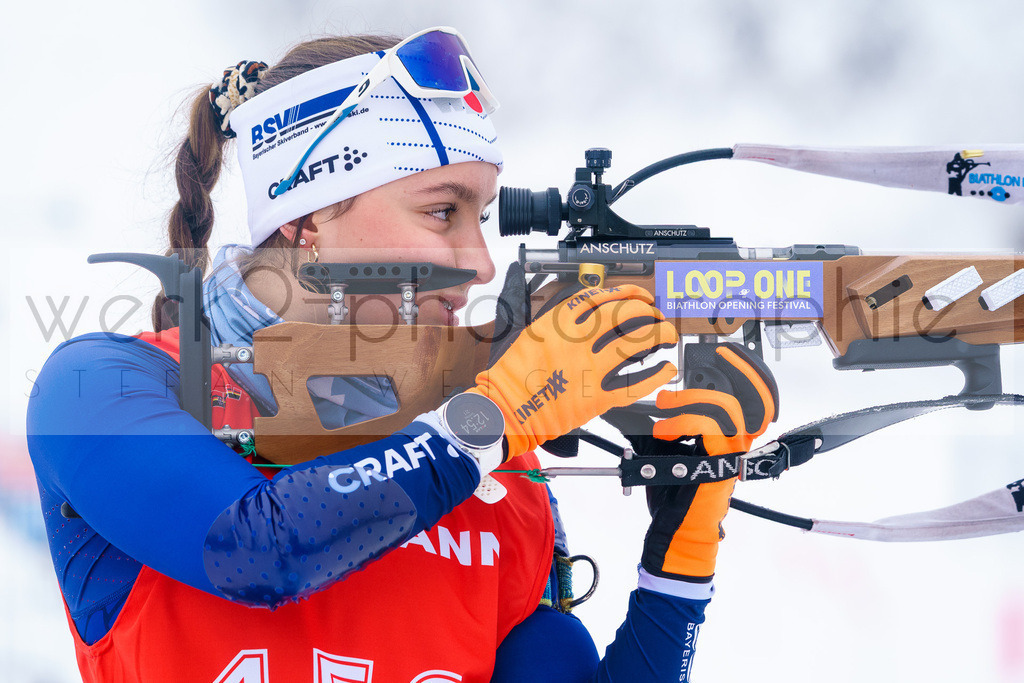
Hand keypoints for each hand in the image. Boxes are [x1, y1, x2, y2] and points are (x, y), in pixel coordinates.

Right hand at [469, 285, 678, 458]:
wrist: (506, 409)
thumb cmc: (514, 375)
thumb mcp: (533, 333)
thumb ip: (562, 322)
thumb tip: (593, 314)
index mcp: (560, 322)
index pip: (605, 297)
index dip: (630, 294)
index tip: (642, 297)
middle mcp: (578, 342)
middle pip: (626, 315)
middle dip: (648, 313)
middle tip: (657, 317)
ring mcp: (589, 369)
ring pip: (635, 344)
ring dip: (658, 336)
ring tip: (667, 336)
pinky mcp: (596, 398)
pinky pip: (634, 385)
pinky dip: (656, 376)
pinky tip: (666, 370)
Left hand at [641, 342, 778, 581]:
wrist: (673, 533)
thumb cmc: (669, 496)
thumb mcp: (656, 451)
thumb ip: (650, 426)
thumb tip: (623, 406)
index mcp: (722, 434)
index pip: (746, 393)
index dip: (743, 369)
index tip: (720, 351)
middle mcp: (733, 442)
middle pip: (750, 394)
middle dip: (732, 369)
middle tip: (705, 360)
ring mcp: (731, 454)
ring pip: (728, 407)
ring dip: (692, 398)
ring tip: (665, 405)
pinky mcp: (722, 465)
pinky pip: (713, 429)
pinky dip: (685, 421)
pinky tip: (663, 430)